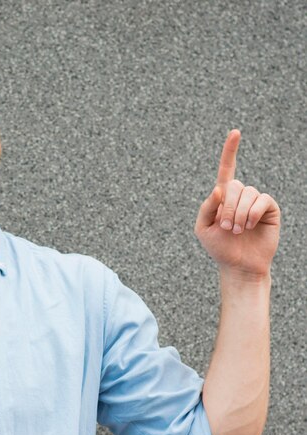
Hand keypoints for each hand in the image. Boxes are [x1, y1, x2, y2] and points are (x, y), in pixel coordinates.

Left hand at [195, 129, 280, 279]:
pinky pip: (261, 200)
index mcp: (222, 198)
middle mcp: (240, 196)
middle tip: (226, 228)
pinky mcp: (268, 209)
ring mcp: (255, 201)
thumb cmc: (219, 248)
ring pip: (248, 193)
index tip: (235, 132)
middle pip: (234, 186)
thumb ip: (206, 207)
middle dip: (228, 208)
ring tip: (237, 231)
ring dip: (239, 214)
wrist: (239, 265)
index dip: (230, 151)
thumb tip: (219, 188)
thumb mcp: (203, 229)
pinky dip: (252, 213)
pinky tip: (249, 225)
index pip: (226, 170)